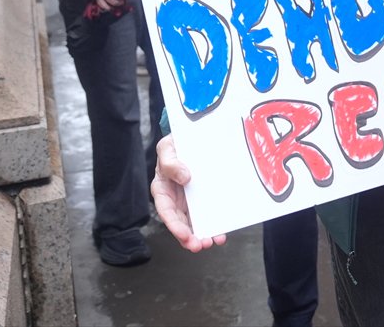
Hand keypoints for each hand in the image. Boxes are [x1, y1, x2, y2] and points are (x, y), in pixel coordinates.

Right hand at [151, 135, 226, 251]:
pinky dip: (213, 223)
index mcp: (162, 189)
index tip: (184, 235)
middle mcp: (175, 199)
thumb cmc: (174, 144)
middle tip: (200, 245)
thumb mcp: (167, 148)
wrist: (191, 138)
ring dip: (202, 233)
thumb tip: (185, 178)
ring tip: (213, 241)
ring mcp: (188, 200)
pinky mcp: (202, 198)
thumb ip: (170, 163)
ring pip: (194, 222)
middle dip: (189, 237)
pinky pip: (207, 212)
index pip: (166, 211)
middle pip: (180, 222)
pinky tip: (221, 231)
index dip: (174, 225)